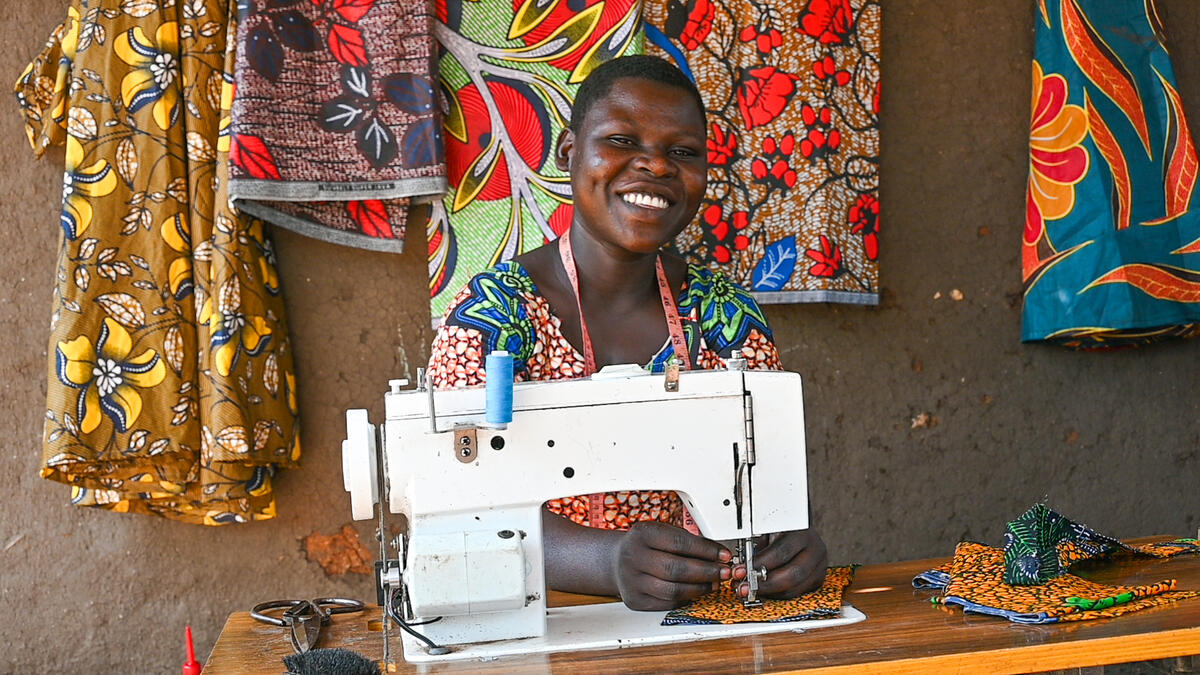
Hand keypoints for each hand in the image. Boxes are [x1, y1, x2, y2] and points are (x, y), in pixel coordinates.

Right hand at [612, 521, 732, 609]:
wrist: (617, 561)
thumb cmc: (647, 546)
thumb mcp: (662, 533)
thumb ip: (687, 542)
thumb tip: (719, 556)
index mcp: (642, 534)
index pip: (680, 543)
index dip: (706, 550)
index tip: (724, 555)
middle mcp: (633, 557)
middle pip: (676, 569)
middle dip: (706, 572)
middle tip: (724, 572)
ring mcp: (631, 581)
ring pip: (673, 590)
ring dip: (699, 588)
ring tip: (714, 583)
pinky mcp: (635, 600)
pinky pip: (667, 603)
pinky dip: (686, 598)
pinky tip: (696, 591)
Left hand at [735, 529, 826, 600]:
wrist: (800, 532)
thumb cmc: (781, 531)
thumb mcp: (769, 531)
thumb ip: (758, 548)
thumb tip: (741, 570)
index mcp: (802, 533)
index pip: (781, 552)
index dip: (760, 564)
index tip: (742, 570)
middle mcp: (815, 550)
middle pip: (792, 575)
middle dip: (765, 584)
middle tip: (745, 588)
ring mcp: (819, 566)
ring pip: (794, 588)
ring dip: (769, 593)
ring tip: (750, 591)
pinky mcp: (818, 579)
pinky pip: (797, 593)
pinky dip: (779, 595)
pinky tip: (765, 592)